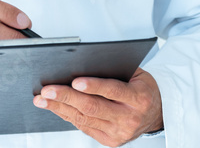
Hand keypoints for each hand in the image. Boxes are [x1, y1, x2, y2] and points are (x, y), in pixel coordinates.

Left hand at [33, 67, 162, 145]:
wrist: (157, 114)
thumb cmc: (143, 88)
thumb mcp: (137, 74)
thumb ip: (114, 69)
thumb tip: (84, 61)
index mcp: (138, 98)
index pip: (112, 91)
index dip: (93, 86)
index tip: (75, 80)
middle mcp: (129, 118)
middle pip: (93, 107)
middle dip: (66, 97)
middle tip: (47, 89)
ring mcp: (119, 133)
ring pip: (85, 119)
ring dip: (60, 108)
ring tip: (42, 98)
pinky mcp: (110, 141)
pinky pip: (85, 127)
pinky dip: (68, 116)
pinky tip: (55, 107)